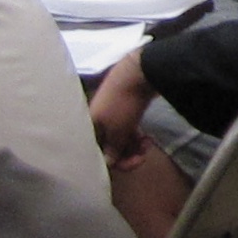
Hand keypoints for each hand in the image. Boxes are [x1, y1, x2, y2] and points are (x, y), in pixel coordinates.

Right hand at [89, 52, 157, 166]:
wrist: (138, 73)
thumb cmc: (123, 105)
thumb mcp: (118, 131)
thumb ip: (113, 149)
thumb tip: (109, 163)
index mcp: (90, 128)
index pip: (99, 154)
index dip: (117, 162)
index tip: (136, 161)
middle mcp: (97, 124)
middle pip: (110, 148)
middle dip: (128, 154)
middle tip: (144, 154)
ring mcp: (111, 117)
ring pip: (121, 140)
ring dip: (134, 147)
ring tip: (147, 144)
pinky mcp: (124, 112)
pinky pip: (127, 131)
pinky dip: (136, 137)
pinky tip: (147, 138)